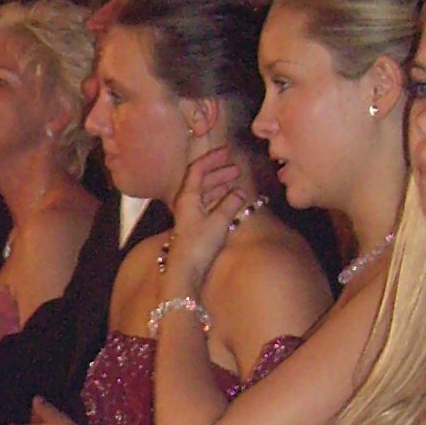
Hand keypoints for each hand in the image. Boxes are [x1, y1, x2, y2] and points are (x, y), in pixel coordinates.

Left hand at [162, 145, 246, 294]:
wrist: (184, 272)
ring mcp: (188, 216)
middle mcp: (185, 203)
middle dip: (218, 173)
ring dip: (219, 186)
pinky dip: (218, 200)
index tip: (227, 152)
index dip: (211, 159)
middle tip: (236, 170)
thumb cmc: (198, 245)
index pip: (197, 169)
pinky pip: (206, 206)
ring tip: (236, 184)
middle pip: (200, 181)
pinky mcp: (193, 227)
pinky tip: (229, 202)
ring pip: (204, 194)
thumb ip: (231, 204)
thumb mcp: (218, 222)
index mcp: (187, 197)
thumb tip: (241, 191)